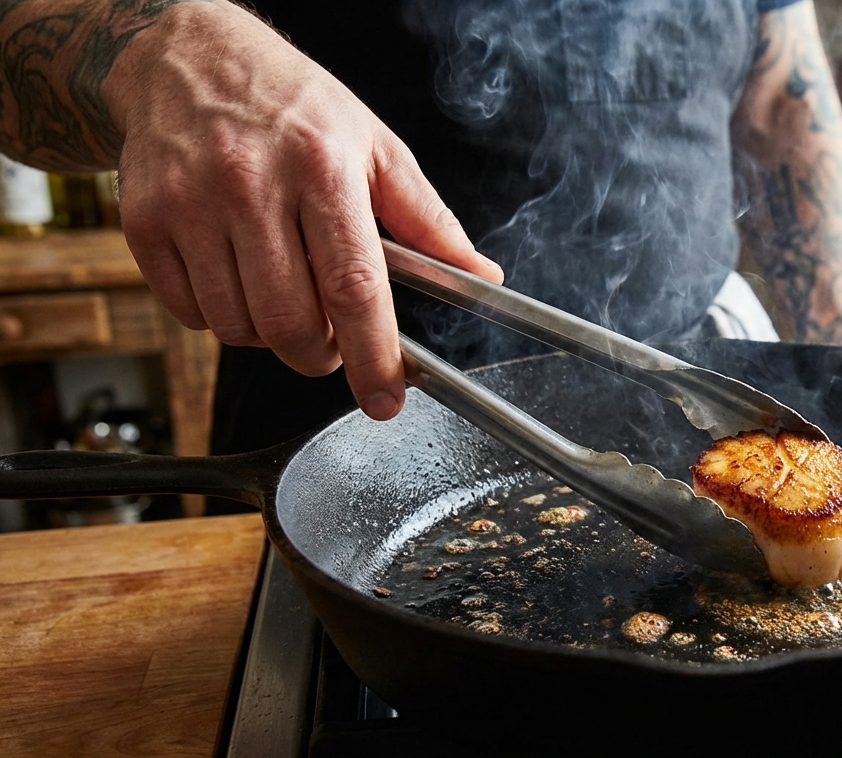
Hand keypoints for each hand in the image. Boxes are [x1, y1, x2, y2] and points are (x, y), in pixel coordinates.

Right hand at [106, 1, 502, 419]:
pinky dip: (221, 316)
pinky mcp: (144, 223)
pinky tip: (238, 274)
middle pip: (291, 323)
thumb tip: (479, 276)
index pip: (353, 287)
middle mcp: (249, 185)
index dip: (373, 356)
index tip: (386, 398)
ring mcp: (189, 205)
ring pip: (239, 328)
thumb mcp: (373, 145)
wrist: (184, 57)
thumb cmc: (290, 103)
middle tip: (332, 336)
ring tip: (284, 289)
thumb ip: (427, 219)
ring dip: (270, 334)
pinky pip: (191, 314)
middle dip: (321, 354)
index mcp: (320, 167)